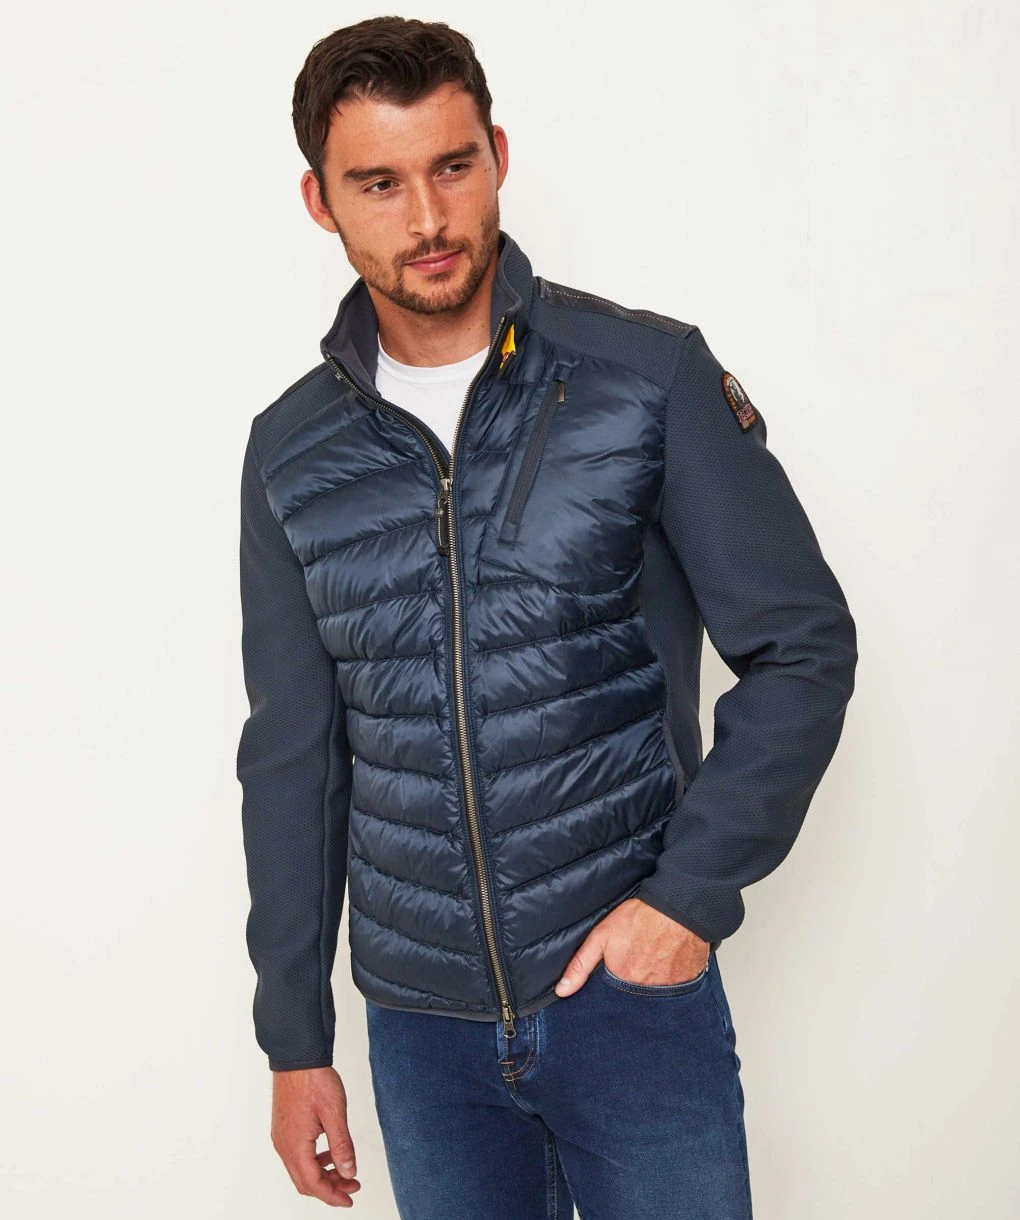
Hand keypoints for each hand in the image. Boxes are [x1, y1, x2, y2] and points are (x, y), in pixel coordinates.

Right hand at [271, 1066, 361, 1207]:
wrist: (296, 1056)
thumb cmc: (313, 1079)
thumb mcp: (335, 1113)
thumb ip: (342, 1146)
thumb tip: (349, 1172)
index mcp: (295, 1146)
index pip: (313, 1184)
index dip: (332, 1196)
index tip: (349, 1199)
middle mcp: (283, 1145)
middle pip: (305, 1181)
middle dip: (330, 1187)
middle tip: (352, 1185)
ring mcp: (281, 1137)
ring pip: (301, 1169)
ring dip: (322, 1174)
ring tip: (344, 1170)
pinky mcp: (283, 1128)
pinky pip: (297, 1155)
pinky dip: (314, 1161)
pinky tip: (329, 1153)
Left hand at [554, 897, 710, 994]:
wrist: (677, 906)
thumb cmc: (639, 918)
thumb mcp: (601, 935)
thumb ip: (580, 965)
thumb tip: (562, 991)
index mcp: (623, 981)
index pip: (613, 997)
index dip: (615, 983)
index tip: (619, 971)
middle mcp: (646, 991)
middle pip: (635, 997)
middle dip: (634, 985)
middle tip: (639, 962)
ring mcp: (669, 989)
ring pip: (656, 995)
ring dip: (654, 983)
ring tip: (654, 961)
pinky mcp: (688, 983)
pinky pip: (678, 989)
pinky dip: (673, 980)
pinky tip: (670, 963)